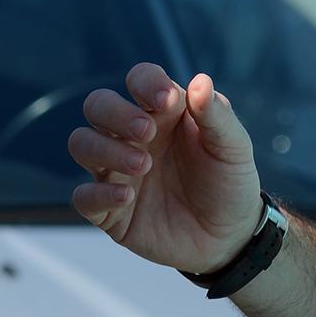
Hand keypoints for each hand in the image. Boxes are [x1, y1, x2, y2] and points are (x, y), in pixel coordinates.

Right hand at [68, 64, 264, 275]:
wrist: (229, 237)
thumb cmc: (229, 182)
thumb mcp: (233, 148)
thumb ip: (216, 115)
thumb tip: (200, 81)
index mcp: (163, 113)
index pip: (139, 79)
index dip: (145, 82)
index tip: (165, 99)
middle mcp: (133, 137)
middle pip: (97, 105)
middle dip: (115, 113)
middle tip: (146, 133)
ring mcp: (117, 172)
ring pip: (81, 143)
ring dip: (105, 149)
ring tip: (143, 166)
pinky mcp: (110, 210)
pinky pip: (83, 195)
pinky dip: (99, 193)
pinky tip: (128, 197)